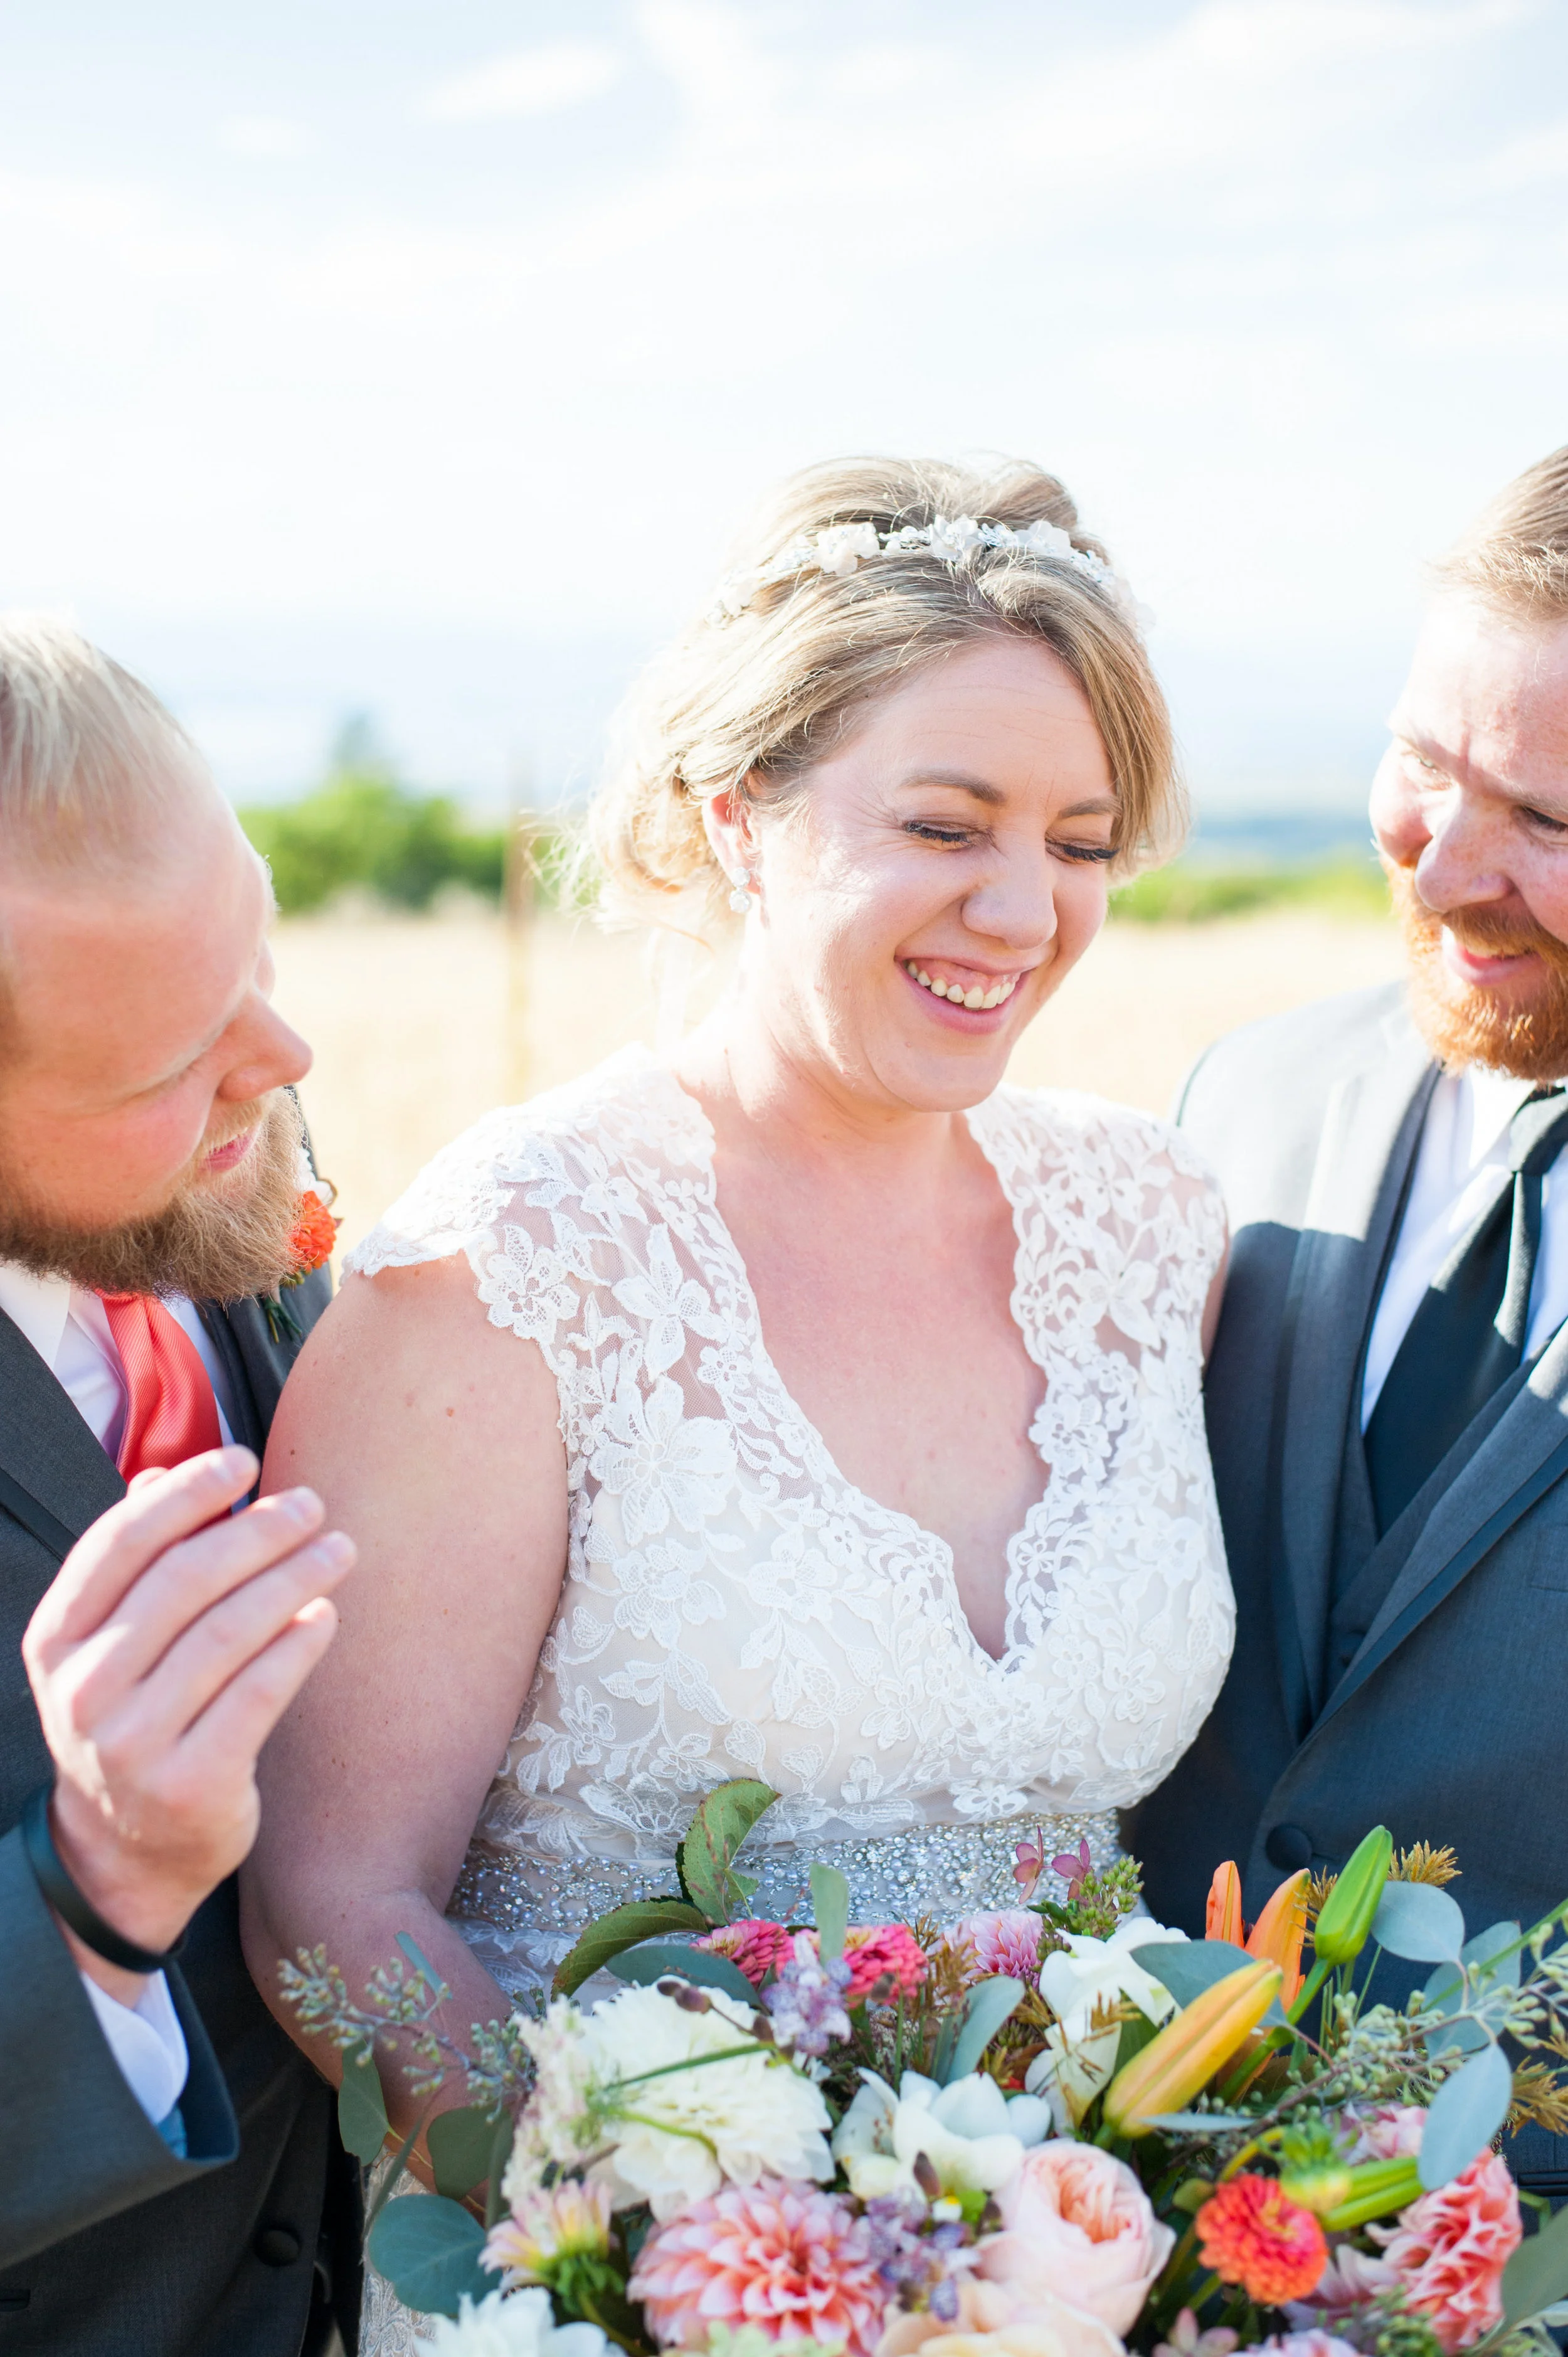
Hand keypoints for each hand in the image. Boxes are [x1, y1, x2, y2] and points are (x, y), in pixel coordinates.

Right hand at [21, 1445, 353, 2000]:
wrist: (123, 1853)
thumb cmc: (131, 1719)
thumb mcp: (106, 1647)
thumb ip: (132, 1565)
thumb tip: (160, 1475)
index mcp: (57, 1640)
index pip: (120, 1543)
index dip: (187, 1493)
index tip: (244, 1459)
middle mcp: (84, 1689)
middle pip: (183, 1581)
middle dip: (257, 1530)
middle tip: (312, 1505)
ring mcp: (132, 1743)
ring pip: (228, 1633)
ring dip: (293, 1579)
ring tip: (339, 1550)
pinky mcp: (190, 1785)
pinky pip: (257, 1695)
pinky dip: (297, 1648)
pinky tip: (326, 1616)